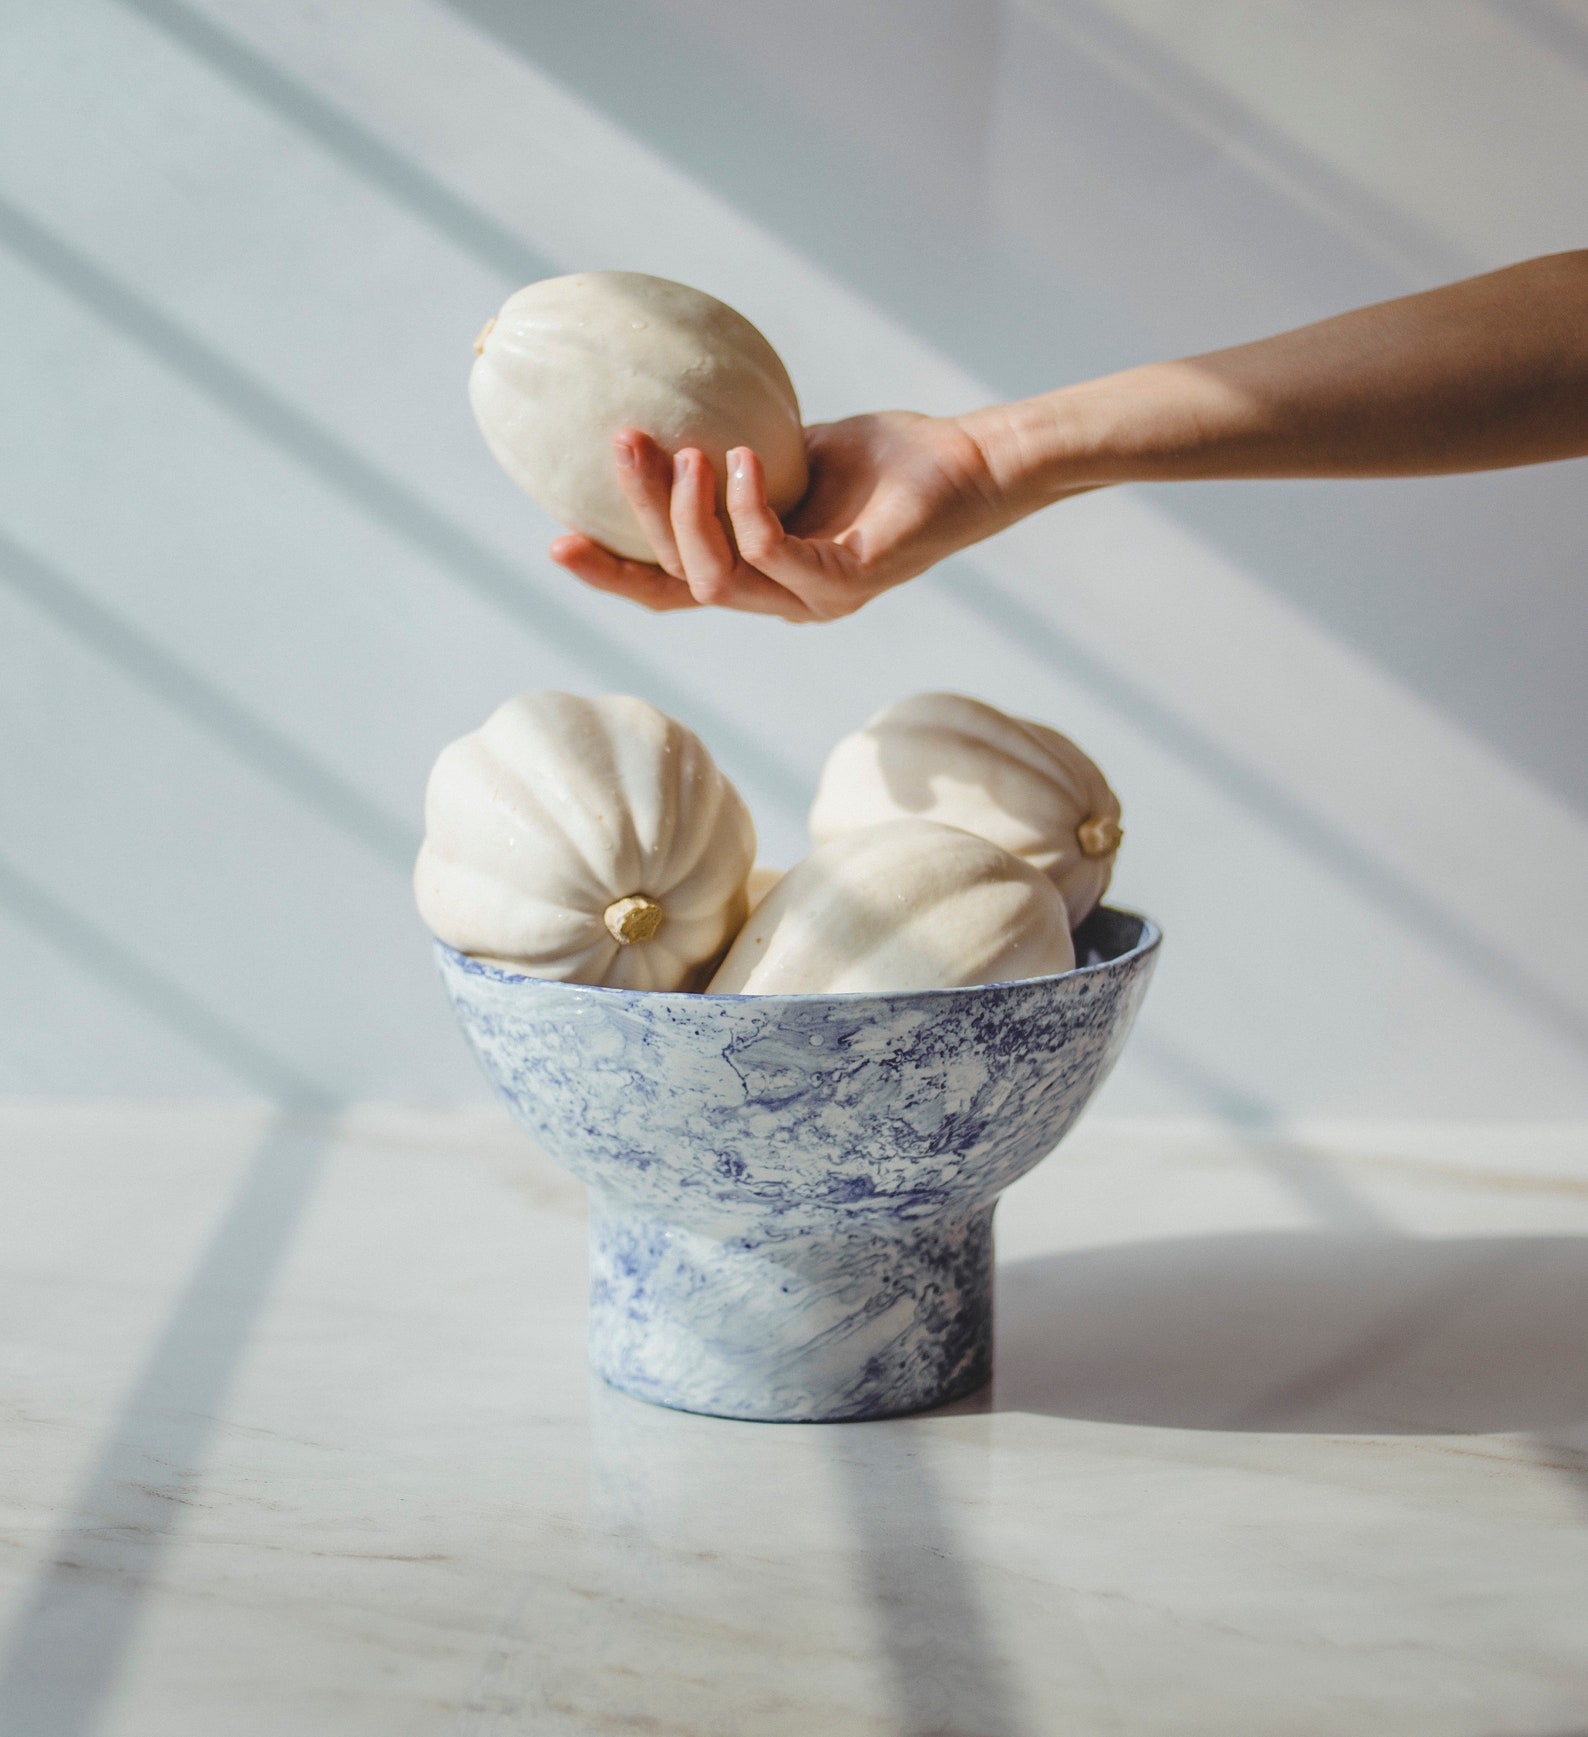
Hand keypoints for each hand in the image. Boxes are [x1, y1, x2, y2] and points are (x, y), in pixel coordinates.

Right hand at [548, 412, 1026, 622]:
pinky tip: (741, 457)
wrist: (972, 462)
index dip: (613, 574)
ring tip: (683, 448)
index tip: (558, 541)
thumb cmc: (890, 459)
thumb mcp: (792, 451)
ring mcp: (814, 598)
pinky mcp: (848, 583)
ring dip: (686, 511)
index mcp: (761, 574)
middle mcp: (781, 599)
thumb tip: (675, 420)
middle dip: (640, 514)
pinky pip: (774, 556)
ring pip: (717, 578)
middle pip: (682, 580)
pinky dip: (747, 509)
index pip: (671, 588)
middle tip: (622, 441)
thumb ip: (737, 456)